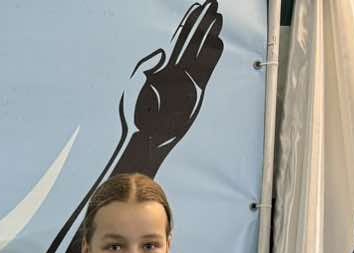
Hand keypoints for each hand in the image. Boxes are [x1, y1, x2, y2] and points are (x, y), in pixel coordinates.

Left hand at [120, 1, 225, 152]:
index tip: (196, 7)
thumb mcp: (135, 87)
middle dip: (203, 21)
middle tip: (212, 2)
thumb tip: (162, 51)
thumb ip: (146, 66)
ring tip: (218, 17)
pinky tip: (218, 41)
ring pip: (203, 51)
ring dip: (211, 34)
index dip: (188, 22)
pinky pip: (207, 70)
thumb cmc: (136, 115)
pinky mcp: (196, 92)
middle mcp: (176, 70)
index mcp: (161, 66)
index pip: (178, 38)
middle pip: (194, 40)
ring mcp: (188, 80)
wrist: (147, 138)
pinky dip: (213, 56)